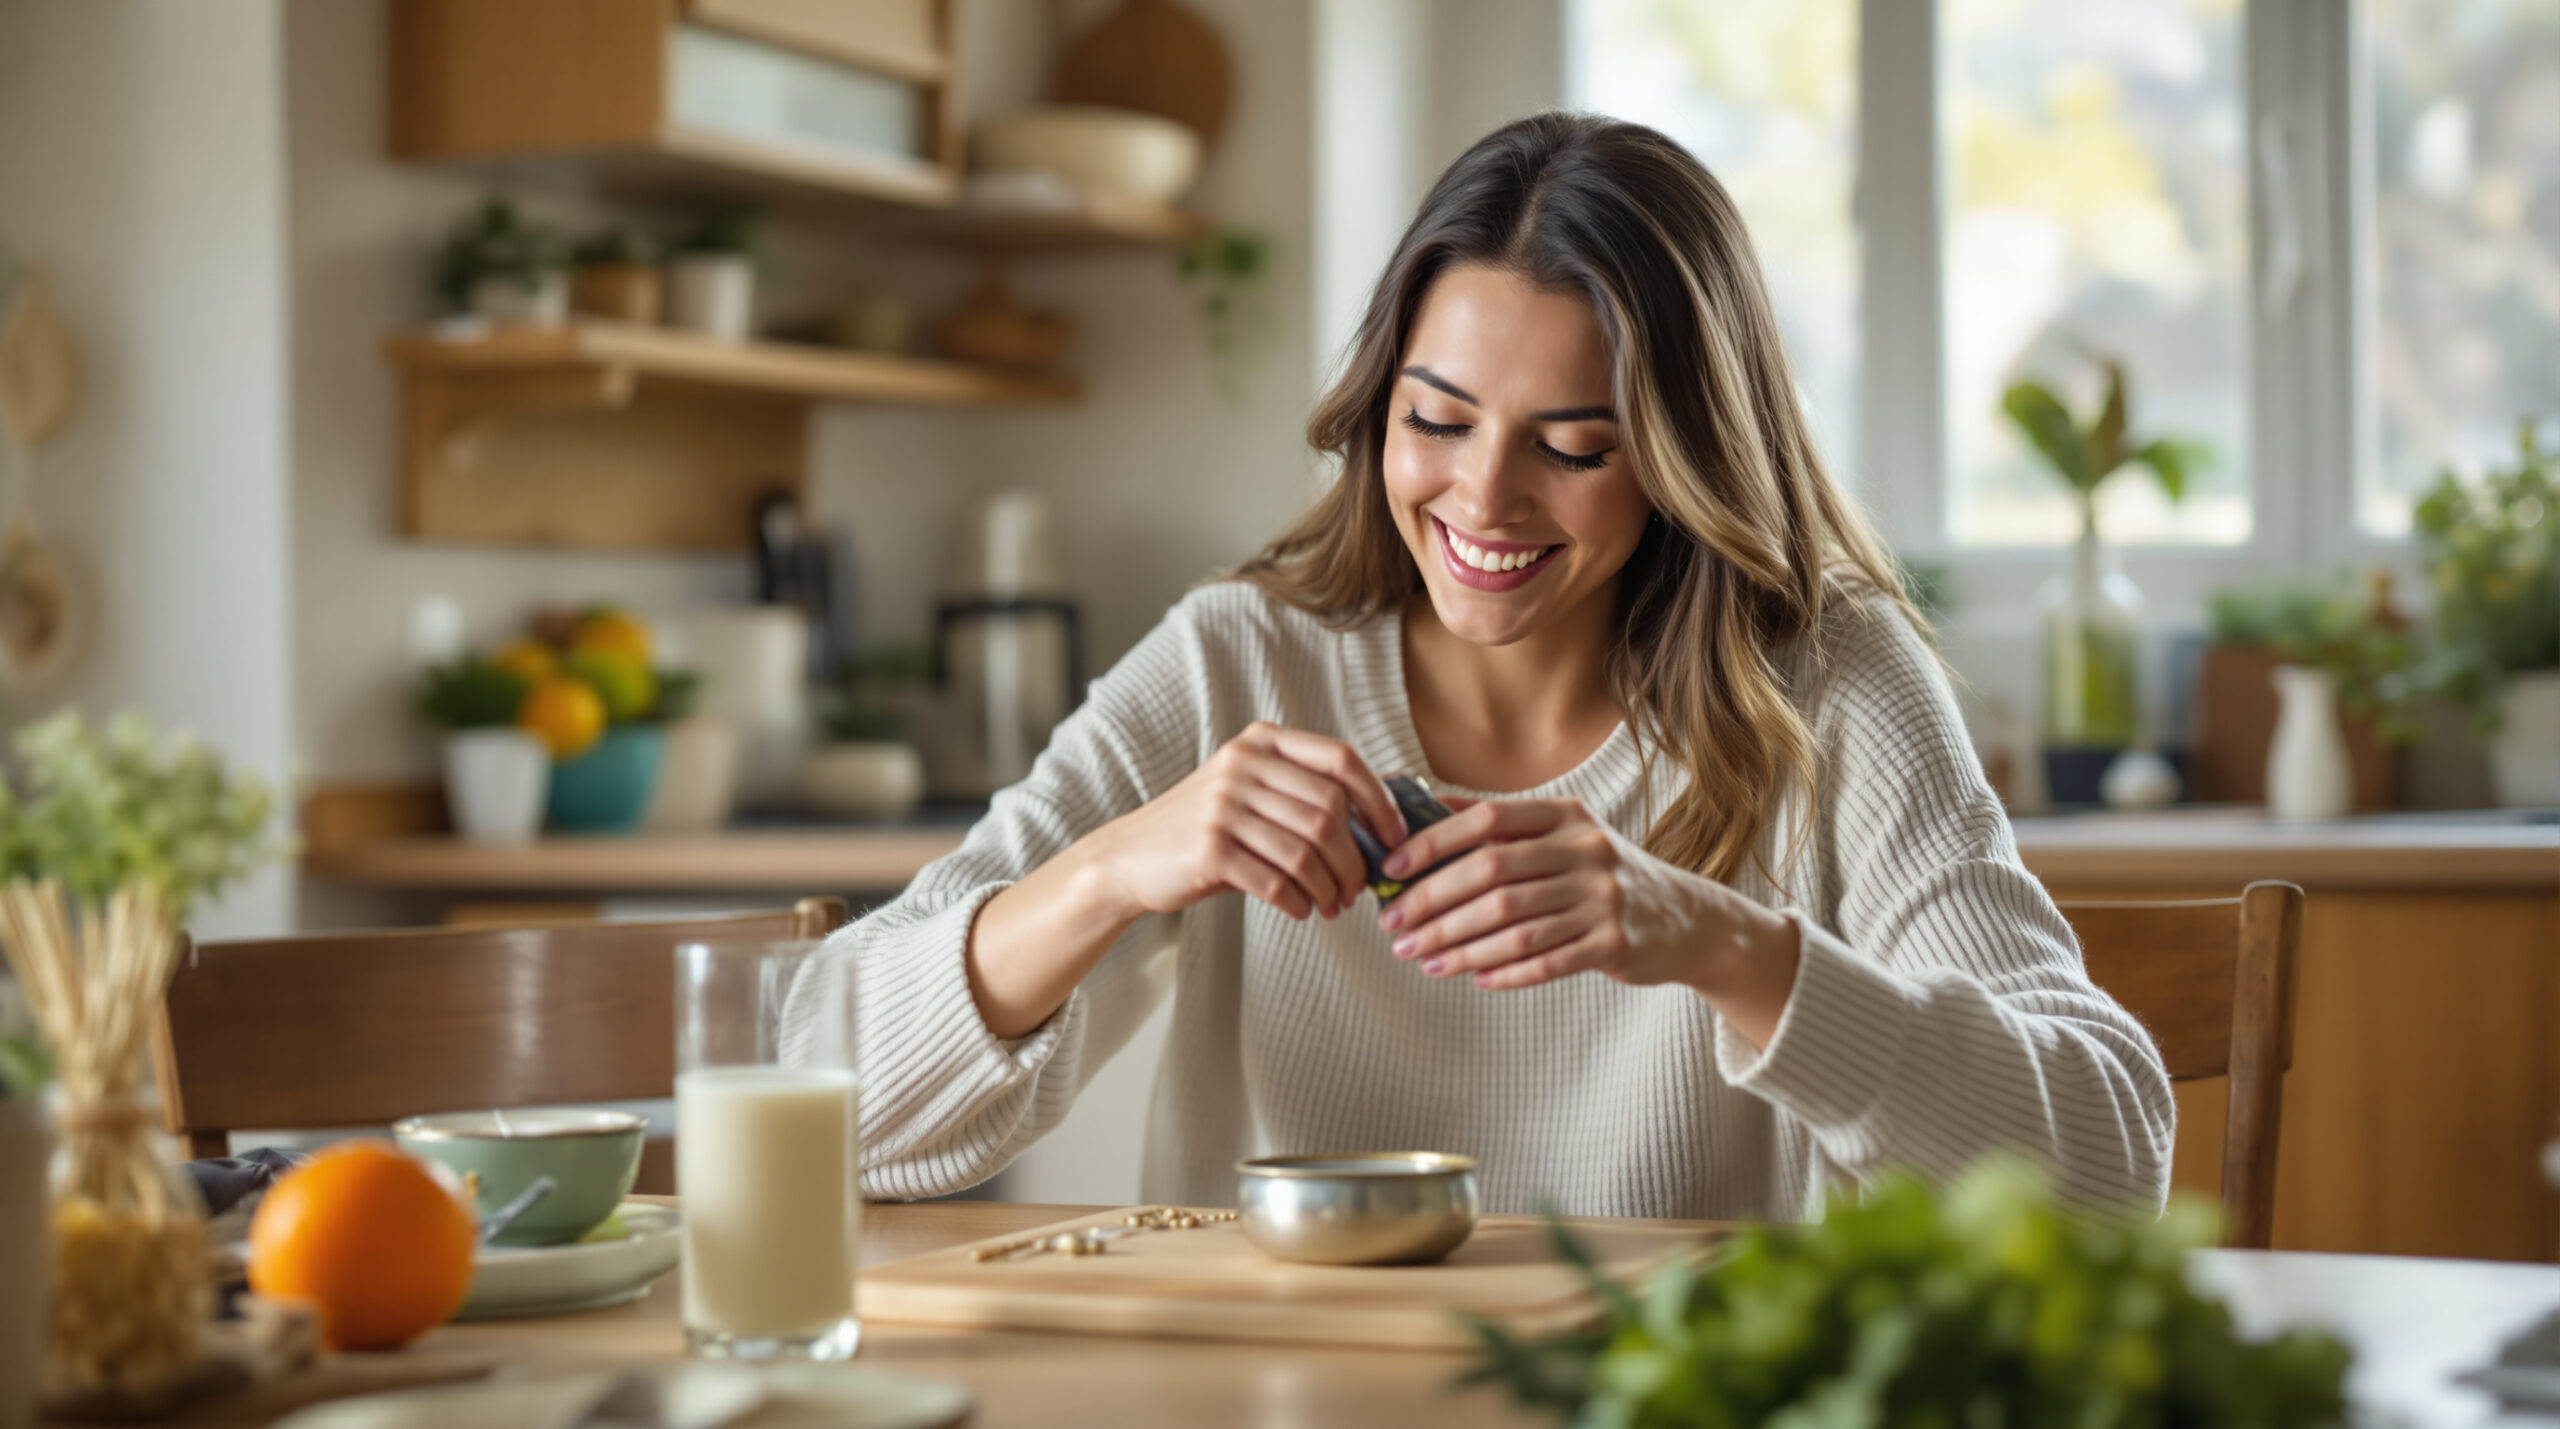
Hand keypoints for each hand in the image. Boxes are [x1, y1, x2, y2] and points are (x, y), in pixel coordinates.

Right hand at [1089, 722, 1407, 921]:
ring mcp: (1224, 805)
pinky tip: (1303, 910)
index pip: (1342, 761)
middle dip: (1356, 859)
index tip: (1396, 837)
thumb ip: (1306, 793)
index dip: (1379, 800)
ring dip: (1331, 887)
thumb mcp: (1252, 792)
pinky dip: (1300, 902)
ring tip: (1333, 905)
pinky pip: (1277, 880)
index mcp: (1261, 742)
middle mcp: (1243, 765)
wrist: (1130, 856)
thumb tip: (1388, 816)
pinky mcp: (1210, 848)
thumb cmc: (1208, 829)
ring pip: (1307, 851)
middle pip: (1329, 813)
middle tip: (1359, 888)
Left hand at [1376, 797, 1799, 1040]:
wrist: (1686, 919)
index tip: (1390, 868)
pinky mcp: (1615, 943)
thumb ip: (1501, 824)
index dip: (1432, 843)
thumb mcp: (1564, 835)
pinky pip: (1547, 960)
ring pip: (1513, 925)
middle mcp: (1585, 850)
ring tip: (1422, 960)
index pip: (1486, 821)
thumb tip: (1423, 806)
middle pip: (1492, 875)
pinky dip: (1505, 972)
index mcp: (1564, 816)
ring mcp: (1603, 898)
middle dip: (1433, 904)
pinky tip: (1474, 979)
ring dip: (1459, 946)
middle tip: (1395, 929)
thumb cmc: (1604, 876)